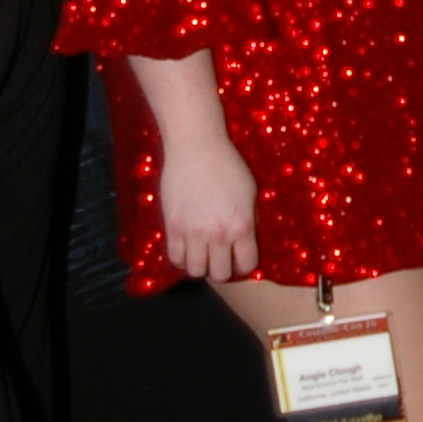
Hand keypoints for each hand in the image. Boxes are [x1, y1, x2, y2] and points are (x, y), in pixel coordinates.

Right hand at [157, 130, 259, 280]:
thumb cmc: (227, 164)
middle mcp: (219, 234)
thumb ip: (250, 218)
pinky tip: (186, 248)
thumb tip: (247, 238)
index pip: (247, 265)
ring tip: (201, 254)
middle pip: (220, 273)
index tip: (240, 258)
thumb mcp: (250, 192)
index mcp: (242, 226)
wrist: (196, 147)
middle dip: (222, 269)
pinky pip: (174, 258)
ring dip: (200, 265)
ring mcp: (193, 232)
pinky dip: (181, 258)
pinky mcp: (172, 226)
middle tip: (219, 258)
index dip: (244, 264)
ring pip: (195, 271)